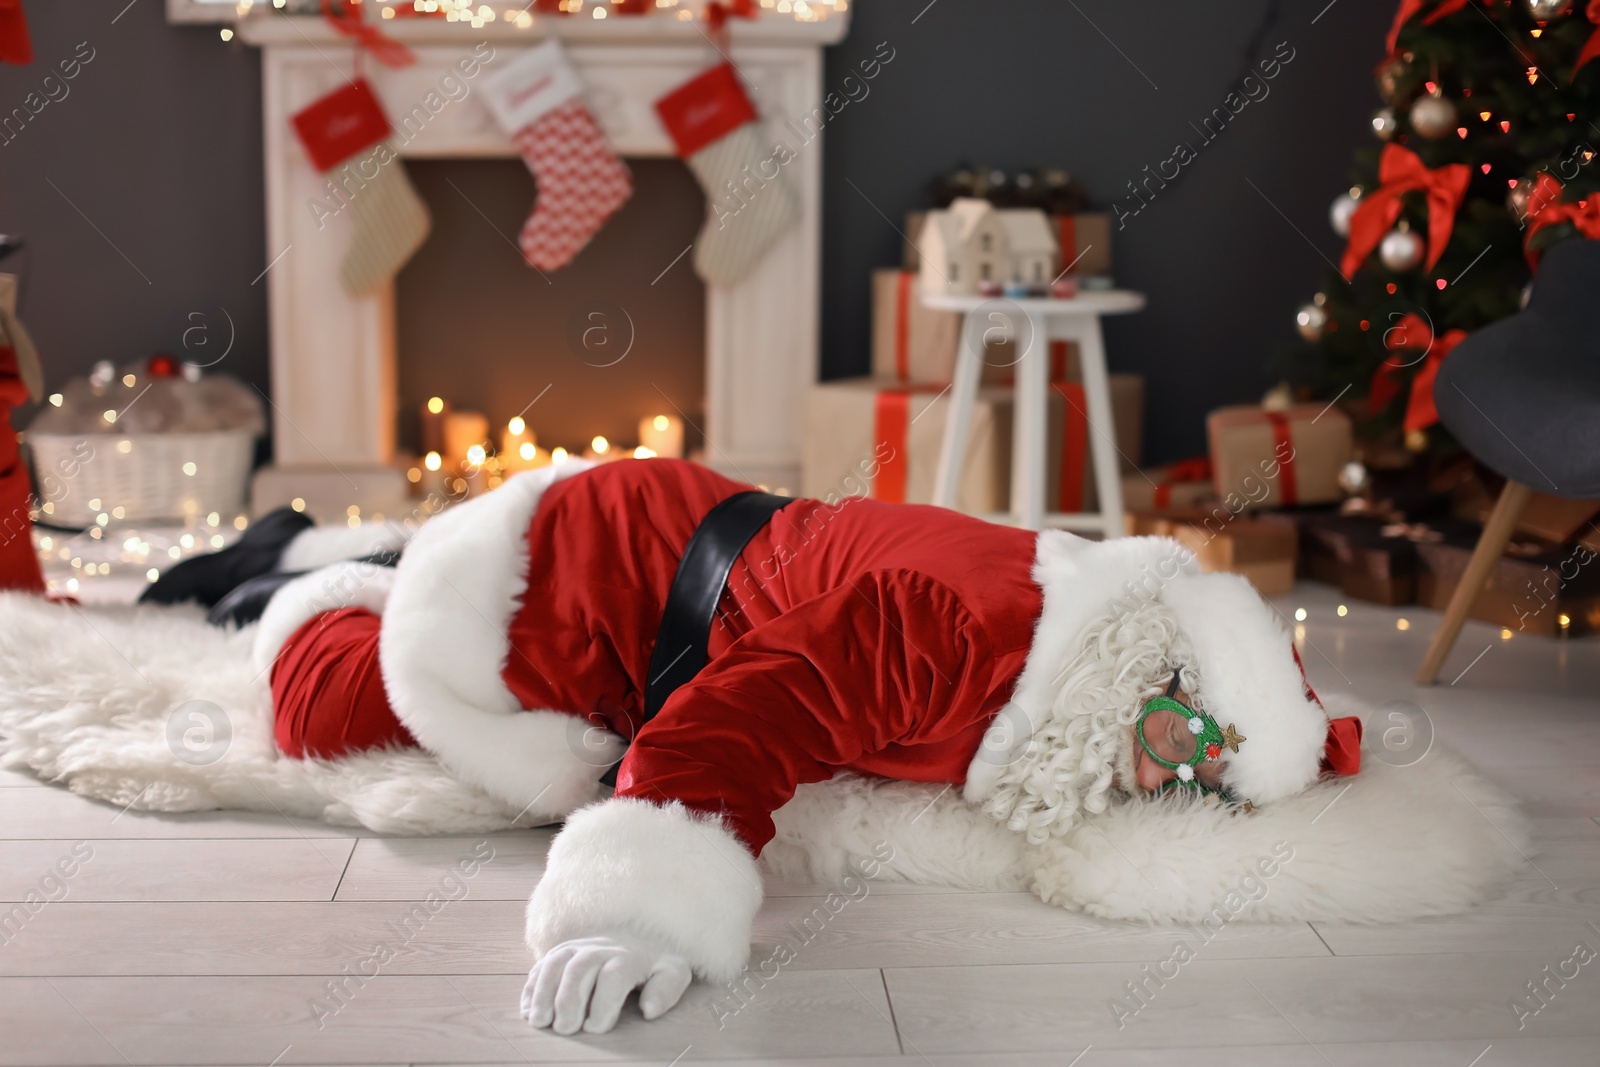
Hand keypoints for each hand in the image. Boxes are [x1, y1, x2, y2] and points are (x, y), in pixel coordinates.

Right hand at [520, 932, 692, 1034]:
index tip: (596, 1028)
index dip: (604, 1003)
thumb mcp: (673, 973)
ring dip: (544, 992)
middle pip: (580, 968)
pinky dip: (532, 987)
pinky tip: (528, 1011)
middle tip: (565, 1029)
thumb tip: (649, 1009)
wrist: (640, 935)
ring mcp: (578, 947)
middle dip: (569, 999)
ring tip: (539, 1021)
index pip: (614, 975)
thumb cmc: (655, 964)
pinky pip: (542, 965)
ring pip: (556, 963)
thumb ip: (666, 990)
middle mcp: (601, 948)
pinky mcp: (561, 952)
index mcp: (630, 955)